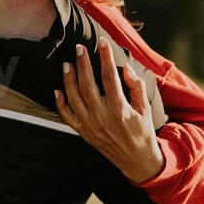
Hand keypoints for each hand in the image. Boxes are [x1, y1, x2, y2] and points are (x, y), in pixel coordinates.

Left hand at [55, 40, 165, 183]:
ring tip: (67, 64)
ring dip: (68, 79)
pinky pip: (67, 116)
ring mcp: (90, 126)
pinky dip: (60, 103)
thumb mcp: (145, 108)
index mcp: (119, 109)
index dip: (105, 57)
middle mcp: (102, 117)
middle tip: (79, 48)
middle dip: (83, 63)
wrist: (136, 160)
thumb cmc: (143, 131)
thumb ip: (136, 87)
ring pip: (74, 98)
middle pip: (87, 84)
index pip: (110, 77)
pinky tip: (58, 89)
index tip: (102, 43)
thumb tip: (125, 69)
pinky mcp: (83, 133)